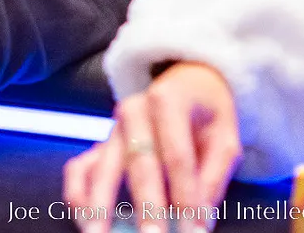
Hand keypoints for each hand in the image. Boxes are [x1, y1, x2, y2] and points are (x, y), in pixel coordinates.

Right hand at [62, 62, 241, 232]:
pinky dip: (77, 193)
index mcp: (167, 100)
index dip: (186, 195)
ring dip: (100, 205)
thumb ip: (214, 176)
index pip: (177, 156)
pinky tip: (83, 218)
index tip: (193, 229)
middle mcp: (133, 110)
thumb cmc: (206, 114)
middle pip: (139, 163)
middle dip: (146, 205)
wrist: (184, 84)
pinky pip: (79, 168)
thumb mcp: (226, 137)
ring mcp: (112, 128)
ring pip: (101, 167)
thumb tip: (201, 216)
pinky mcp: (100, 144)